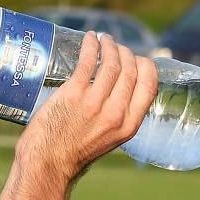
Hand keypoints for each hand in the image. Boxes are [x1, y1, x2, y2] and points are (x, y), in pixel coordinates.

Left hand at [15, 31, 157, 181]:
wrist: (50, 160)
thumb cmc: (76, 150)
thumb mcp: (111, 137)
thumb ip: (120, 115)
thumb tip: (123, 87)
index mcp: (129, 125)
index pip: (149, 85)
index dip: (145, 66)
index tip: (137, 60)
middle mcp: (116, 113)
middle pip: (131, 70)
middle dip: (126, 53)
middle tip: (116, 47)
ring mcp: (95, 102)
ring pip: (111, 63)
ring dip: (109, 45)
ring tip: (104, 40)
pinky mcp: (74, 93)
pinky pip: (88, 61)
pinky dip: (91, 46)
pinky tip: (90, 39)